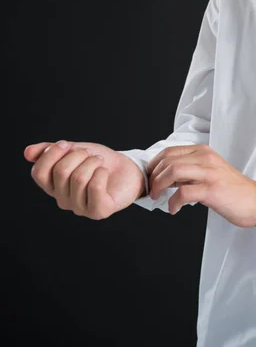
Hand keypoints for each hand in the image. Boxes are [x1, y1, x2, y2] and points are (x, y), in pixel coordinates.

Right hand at [24, 140, 144, 219]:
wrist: (127, 169)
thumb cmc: (99, 161)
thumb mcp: (74, 150)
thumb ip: (51, 150)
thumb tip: (27, 152)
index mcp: (54, 186)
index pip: (38, 172)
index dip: (51, 153)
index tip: (66, 144)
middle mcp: (63, 200)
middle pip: (60, 172)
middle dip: (78, 155)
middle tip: (90, 154)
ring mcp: (80, 208)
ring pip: (79, 178)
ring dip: (92, 162)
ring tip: (99, 161)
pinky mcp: (99, 211)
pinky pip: (95, 188)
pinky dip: (101, 172)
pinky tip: (104, 171)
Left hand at [147, 144, 255, 227]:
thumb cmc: (232, 190)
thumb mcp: (210, 171)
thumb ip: (190, 171)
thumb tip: (166, 178)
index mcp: (203, 152)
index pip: (169, 151)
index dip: (155, 164)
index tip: (150, 177)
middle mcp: (205, 158)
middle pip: (168, 161)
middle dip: (154, 176)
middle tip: (151, 190)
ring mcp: (209, 173)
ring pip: (173, 172)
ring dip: (159, 186)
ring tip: (158, 197)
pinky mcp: (212, 189)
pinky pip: (183, 193)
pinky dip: (173, 202)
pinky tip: (173, 209)